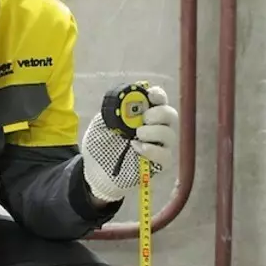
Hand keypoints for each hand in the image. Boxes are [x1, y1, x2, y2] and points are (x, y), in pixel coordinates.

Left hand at [81, 85, 177, 203]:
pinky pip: (165, 156)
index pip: (159, 100)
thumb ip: (113, 110)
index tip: (150, 95)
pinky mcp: (157, 164)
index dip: (158, 95)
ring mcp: (158, 146)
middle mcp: (155, 127)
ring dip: (156, 131)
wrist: (94, 170)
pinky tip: (137, 148)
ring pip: (170, 134)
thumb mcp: (101, 123)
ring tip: (138, 134)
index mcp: (142, 114)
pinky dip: (153, 150)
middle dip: (160, 113)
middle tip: (145, 118)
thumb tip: (125, 98)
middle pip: (170, 115)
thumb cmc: (99, 144)